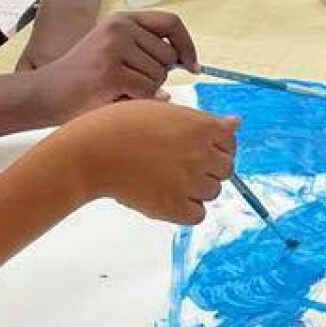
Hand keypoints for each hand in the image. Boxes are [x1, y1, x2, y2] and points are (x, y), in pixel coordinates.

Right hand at [28, 11, 199, 122]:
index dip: (187, 45)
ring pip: (160, 76)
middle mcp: (120, 27)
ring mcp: (115, 47)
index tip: (192, 66)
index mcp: (122, 19)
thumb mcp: (115, 52)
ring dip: (146, 91)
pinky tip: (114, 98)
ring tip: (118, 91)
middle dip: (158, 76)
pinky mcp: (112, 72)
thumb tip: (186, 63)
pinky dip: (137, 101)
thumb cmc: (84, 79)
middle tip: (131, 85)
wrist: (45, 93)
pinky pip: (147, 91)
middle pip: (168, 56)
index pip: (171, 22)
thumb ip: (146, 50)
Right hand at [36, 100, 234, 223]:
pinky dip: (184, 210)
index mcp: (202, 125)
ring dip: (194, 189)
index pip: (230, 143)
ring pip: (211, 193)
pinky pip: (197, 215)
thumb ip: (201, 120)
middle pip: (226, 170)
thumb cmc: (120, 126)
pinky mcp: (175, 206)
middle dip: (206, 169)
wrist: (90, 151)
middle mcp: (203, 153)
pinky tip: (162, 196)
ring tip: (162, 178)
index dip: (213, 147)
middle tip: (175, 166)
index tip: (193, 149)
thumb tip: (235, 123)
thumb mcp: (162, 111)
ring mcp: (191, 181)